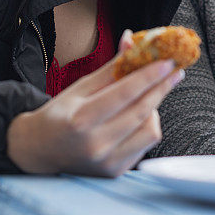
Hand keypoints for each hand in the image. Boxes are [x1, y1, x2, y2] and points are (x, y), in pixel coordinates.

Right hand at [7, 33, 182, 177]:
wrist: (40, 151)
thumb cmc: (60, 115)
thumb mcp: (80, 87)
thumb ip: (110, 68)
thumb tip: (132, 41)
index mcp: (82, 119)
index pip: (125, 93)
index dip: (149, 75)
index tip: (168, 61)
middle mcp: (96, 145)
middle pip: (141, 111)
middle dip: (161, 87)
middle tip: (174, 71)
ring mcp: (107, 162)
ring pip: (150, 130)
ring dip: (153, 108)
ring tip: (144, 97)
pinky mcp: (116, 173)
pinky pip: (145, 145)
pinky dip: (146, 126)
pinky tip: (137, 116)